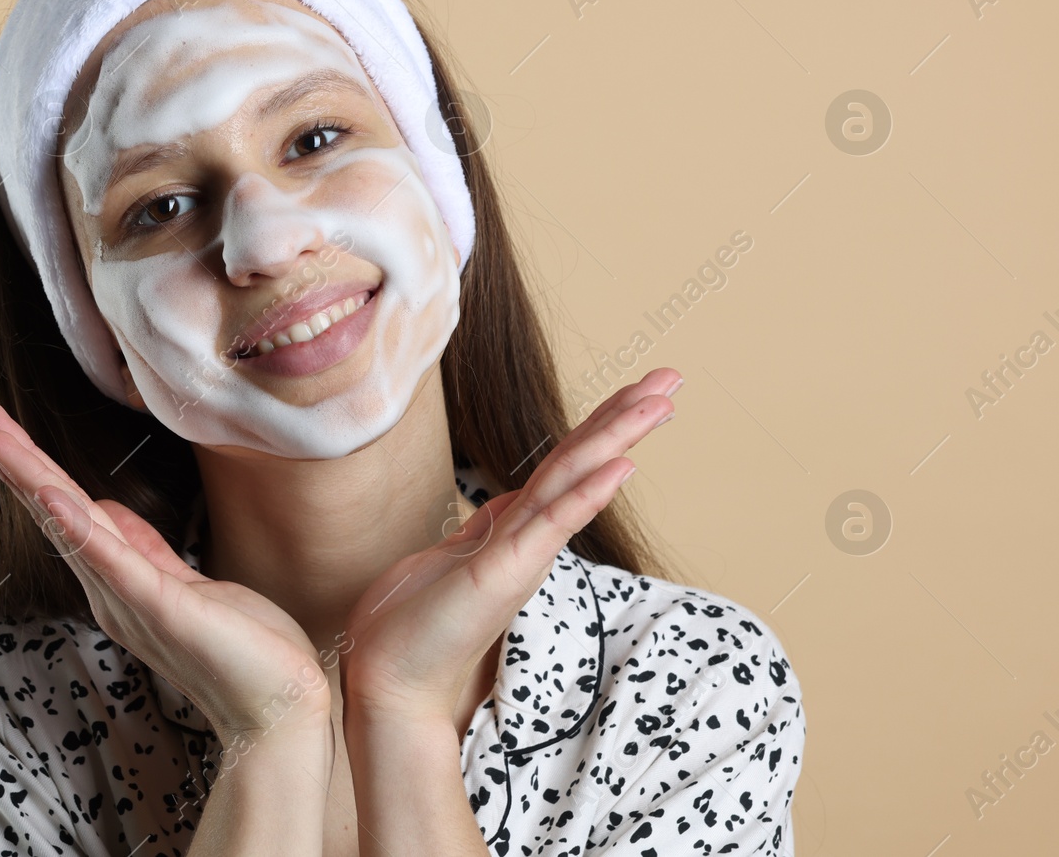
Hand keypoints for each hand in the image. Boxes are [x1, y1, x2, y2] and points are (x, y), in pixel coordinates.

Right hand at [0, 398, 334, 745]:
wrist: (280, 709)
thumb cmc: (243, 650)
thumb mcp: (185, 583)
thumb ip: (143, 549)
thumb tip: (103, 508)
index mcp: (119, 580)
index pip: (67, 511)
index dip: (32, 468)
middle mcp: (112, 591)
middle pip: (54, 511)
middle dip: (13, 460)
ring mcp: (132, 600)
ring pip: (70, 525)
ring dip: (30, 477)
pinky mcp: (161, 608)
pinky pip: (113, 561)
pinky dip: (78, 528)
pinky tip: (51, 495)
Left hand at [338, 367, 683, 724]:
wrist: (388, 683)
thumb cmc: (410, 628)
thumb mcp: (449, 558)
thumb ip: (483, 529)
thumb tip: (501, 503)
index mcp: (511, 528)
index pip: (563, 463)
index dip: (599, 423)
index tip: (639, 390)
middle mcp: (525, 536)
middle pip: (581, 460)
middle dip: (625, 415)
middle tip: (673, 377)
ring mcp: (520, 554)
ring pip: (574, 480)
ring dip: (617, 436)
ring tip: (661, 400)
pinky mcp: (505, 574)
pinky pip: (552, 525)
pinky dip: (585, 494)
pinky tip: (620, 463)